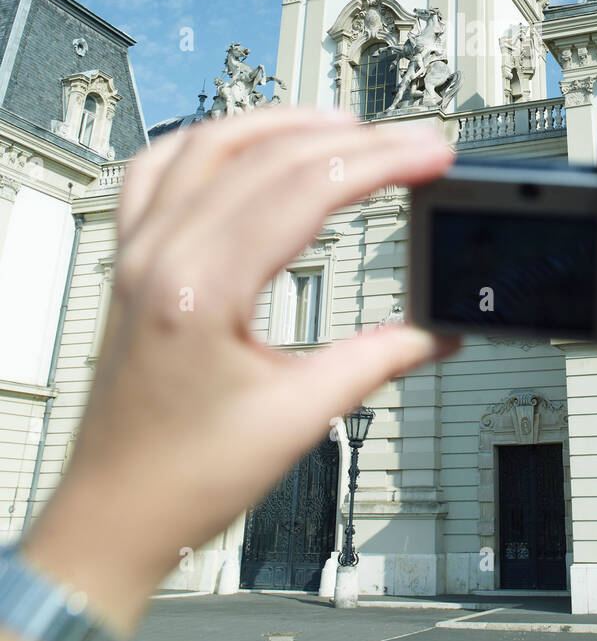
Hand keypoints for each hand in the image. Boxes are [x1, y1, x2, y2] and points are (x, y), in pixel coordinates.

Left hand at [19, 108, 456, 634]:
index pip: (305, 188)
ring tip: (346, 125)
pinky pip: (159, 168)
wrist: (115, 516)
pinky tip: (246, 142)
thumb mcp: (299, 418)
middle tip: (414, 143)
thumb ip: (378, 361)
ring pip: (210, 144)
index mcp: (201, 291)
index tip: (431, 153)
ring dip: (283, 124)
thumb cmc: (184, 479)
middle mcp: (160, 257)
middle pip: (268, 157)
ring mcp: (138, 252)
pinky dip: (210, 142)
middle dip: (353, 140)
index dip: (381, 161)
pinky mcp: (131, 260)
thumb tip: (438, 332)